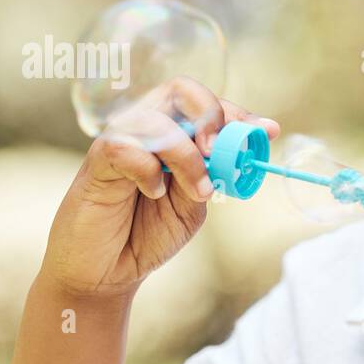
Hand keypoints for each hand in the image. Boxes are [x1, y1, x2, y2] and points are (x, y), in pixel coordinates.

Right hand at [42, 75, 279, 297]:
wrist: (106, 272)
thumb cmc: (146, 234)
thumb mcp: (192, 205)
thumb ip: (210, 174)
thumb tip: (244, 150)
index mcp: (173, 136)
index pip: (205, 103)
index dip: (238, 112)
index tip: (266, 131)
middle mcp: (146, 130)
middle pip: (181, 90)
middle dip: (211, 116)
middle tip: (219, 153)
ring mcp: (120, 142)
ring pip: (157, 119)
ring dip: (186, 156)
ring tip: (197, 191)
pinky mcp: (96, 162)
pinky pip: (126, 147)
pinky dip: (148, 171)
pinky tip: (151, 193)